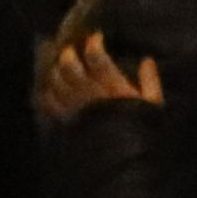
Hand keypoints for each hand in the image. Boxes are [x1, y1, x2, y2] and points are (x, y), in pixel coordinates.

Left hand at [33, 27, 162, 124]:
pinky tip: (47, 88)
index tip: (95, 37)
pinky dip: (45, 92)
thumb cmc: (138, 130)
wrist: (120, 160)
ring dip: (54, 70)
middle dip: (68, 53)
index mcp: (112, 87)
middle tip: (71, 50)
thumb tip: (147, 60)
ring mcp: (72, 106)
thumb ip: (150, 82)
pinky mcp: (62, 120)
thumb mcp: (151, 106)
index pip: (97, 57)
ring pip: (55, 80)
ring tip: (58, 66)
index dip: (93, 43)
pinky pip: (46, 102)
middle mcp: (88, 93)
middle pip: (69, 66)